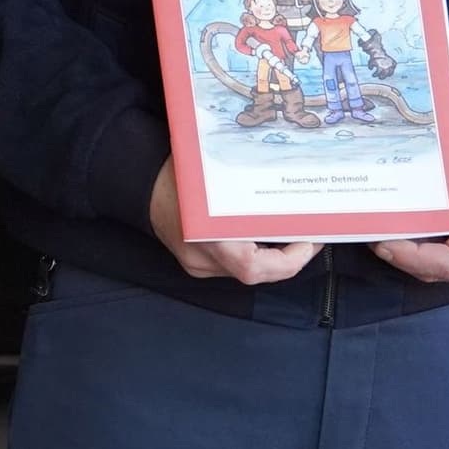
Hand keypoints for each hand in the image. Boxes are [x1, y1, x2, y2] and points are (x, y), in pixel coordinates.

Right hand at [148, 164, 319, 286]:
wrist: (136, 186)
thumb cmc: (176, 174)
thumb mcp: (212, 176)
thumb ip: (244, 189)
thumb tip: (288, 186)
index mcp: (205, 238)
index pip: (253, 268)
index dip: (288, 260)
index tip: (309, 240)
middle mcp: (202, 259)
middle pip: (256, 274)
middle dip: (290, 260)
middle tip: (312, 238)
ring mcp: (198, 266)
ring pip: (248, 272)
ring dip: (275, 259)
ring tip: (296, 235)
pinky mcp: (197, 266)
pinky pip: (235, 266)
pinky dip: (257, 255)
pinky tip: (269, 238)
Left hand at [371, 137, 448, 284]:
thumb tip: (415, 188)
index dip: (411, 256)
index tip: (383, 241)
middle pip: (438, 270)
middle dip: (401, 255)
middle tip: (370, 231)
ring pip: (439, 269)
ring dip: (408, 254)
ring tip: (380, 230)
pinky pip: (445, 261)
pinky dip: (421, 250)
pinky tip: (402, 231)